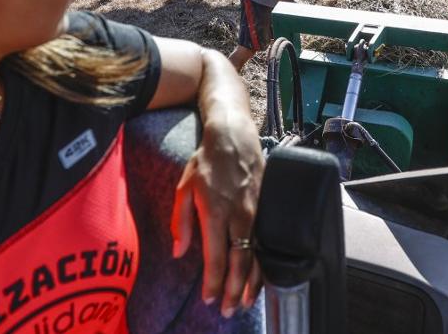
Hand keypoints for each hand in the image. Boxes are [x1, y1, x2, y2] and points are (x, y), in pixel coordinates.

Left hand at [171, 116, 264, 316]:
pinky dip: (264, 264)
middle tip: (229, 311)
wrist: (234, 137)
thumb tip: (179, 251)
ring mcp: (257, 213)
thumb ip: (180, 222)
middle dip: (234, 291)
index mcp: (215, 212)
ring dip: (252, 283)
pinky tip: (260, 277)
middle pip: (240, 263)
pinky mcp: (267, 208)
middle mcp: (239, 216)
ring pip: (258, 256)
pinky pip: (266, 243)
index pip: (216, 258)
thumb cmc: (206, 162)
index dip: (214, 283)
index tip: (210, 300)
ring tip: (245, 302)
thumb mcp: (184, 187)